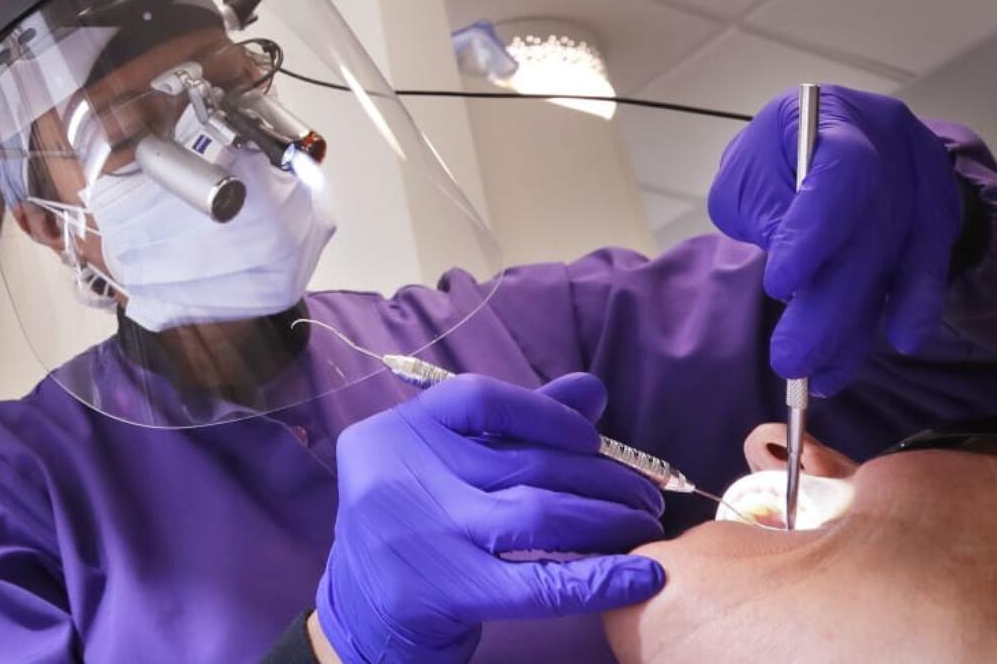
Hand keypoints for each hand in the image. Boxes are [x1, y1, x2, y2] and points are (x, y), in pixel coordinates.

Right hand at [315, 373, 665, 663]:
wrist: (362, 616)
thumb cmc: (416, 528)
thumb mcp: (447, 466)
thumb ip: (511, 426)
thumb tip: (591, 390)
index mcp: (396, 432)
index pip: (479, 400)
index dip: (546, 414)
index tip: (592, 439)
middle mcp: (398, 475)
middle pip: (523, 462)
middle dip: (602, 478)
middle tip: (646, 496)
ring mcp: (417, 535)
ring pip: (539, 514)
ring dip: (609, 520)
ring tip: (644, 528)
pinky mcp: (441, 594)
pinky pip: (541, 583)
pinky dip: (601, 578)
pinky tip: (641, 576)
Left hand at [709, 85, 960, 393]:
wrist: (817, 142)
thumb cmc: (772, 162)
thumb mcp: (747, 178)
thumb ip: (764, 216)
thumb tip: (795, 283)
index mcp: (832, 117)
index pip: (841, 172)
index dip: (815, 231)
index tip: (780, 286)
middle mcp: (890, 140)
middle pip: (870, 229)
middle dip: (829, 304)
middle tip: (792, 360)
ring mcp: (923, 176)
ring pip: (897, 256)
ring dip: (859, 324)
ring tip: (824, 376)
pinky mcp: (939, 211)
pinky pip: (928, 265)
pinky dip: (912, 307)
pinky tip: (898, 343)